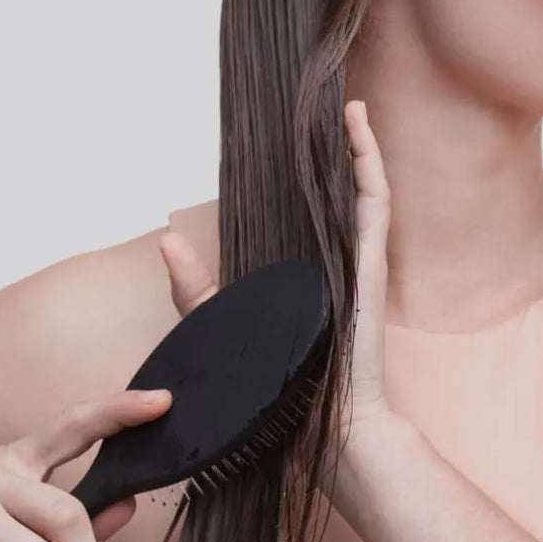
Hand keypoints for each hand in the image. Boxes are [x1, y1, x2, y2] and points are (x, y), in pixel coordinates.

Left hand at [156, 98, 394, 489]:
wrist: (328, 434)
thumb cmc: (282, 393)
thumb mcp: (225, 327)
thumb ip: (196, 288)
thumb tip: (167, 240)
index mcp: (310, 279)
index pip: (310, 219)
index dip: (305, 179)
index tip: (292, 142)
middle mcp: (339, 265)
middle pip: (341, 196)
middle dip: (335, 152)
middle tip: (323, 110)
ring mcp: (361, 263)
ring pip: (364, 190)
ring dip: (359, 145)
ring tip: (345, 107)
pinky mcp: (372, 265)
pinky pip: (374, 204)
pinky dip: (369, 163)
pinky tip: (357, 128)